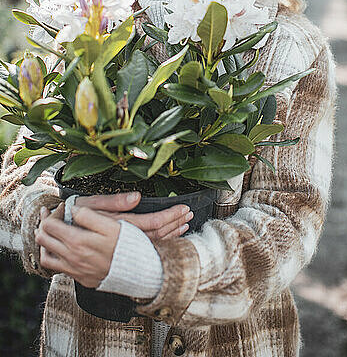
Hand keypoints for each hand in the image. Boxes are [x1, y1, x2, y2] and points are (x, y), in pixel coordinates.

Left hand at [35, 204, 120, 286]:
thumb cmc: (126, 245)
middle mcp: (71, 257)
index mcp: (77, 241)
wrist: (139, 271)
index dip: (53, 213)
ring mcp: (74, 269)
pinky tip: (61, 250)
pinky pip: (57, 268)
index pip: (50, 225)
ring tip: (50, 232)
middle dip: (44, 224)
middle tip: (50, 215)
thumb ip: (89, 215)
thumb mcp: (111, 223)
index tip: (63, 207)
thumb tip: (74, 209)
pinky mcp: (80, 277)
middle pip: (43, 239)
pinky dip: (53, 256)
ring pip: (46, 256)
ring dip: (45, 242)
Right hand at [41, 192, 193, 240]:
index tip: (185, 207)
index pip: (150, 222)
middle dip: (174, 224)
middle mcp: (120, 242)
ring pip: (150, 244)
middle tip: (190, 214)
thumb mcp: (89, 205)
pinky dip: (157, 243)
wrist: (51, 236)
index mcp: (116, 227)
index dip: (169, 216)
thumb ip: (113, 202)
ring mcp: (118, 250)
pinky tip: (167, 237)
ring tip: (184, 224)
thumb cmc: (70, 214)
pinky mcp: (115, 254)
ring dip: (169, 234)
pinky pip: (142, 251)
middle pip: (155, 235)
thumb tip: (138, 197)